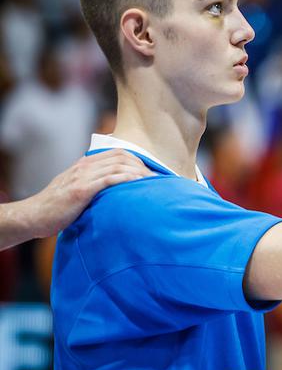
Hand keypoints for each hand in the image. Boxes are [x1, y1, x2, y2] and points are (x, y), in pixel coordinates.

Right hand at [25, 150, 150, 237]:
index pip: (118, 153)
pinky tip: (139, 183)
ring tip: (154, 182)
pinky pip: (109, 179)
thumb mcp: (76, 189)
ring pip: (118, 165)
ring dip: (139, 172)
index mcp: (85, 164)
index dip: (138, 160)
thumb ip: (94, 184)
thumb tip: (117, 189)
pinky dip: (127, 179)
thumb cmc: (56, 207)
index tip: (152, 171)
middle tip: (158, 178)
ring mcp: (83, 176)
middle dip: (143, 165)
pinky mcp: (81, 190)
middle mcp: (85, 166)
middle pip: (122, 157)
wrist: (34, 216)